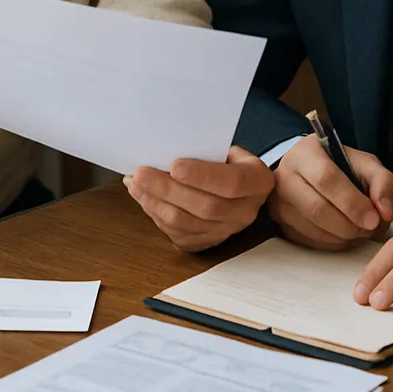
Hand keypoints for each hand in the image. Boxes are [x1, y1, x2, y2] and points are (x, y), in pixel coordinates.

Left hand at [125, 146, 274, 250]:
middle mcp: (246, 212)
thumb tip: (167, 149)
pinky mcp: (206, 242)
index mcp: (257, 182)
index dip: (202, 176)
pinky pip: (176, 234)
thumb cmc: (228, 162)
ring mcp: (226, 232)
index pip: (232, 183)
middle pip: (205, 207)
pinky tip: (143, 197)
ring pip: (186, 223)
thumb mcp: (228, 150)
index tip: (174, 165)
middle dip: (168, 189)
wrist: (240, 188)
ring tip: (135, 183)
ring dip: (155, 202)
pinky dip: (155, 214)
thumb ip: (206, 151)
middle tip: (141, 173)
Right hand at [267, 133, 392, 249]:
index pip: (326, 179)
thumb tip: (385, 213)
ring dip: (344, 237)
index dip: (352, 203)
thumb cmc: (339, 167)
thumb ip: (382, 181)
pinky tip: (345, 235)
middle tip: (370, 228)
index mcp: (305, 154)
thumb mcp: (365, 163)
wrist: (310, 173)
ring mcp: (278, 202)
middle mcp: (284, 176)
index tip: (374, 218)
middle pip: (317, 208)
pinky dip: (333, 244)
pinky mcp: (280, 224)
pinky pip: (309, 242)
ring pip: (313, 230)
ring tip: (360, 230)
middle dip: (350, 225)